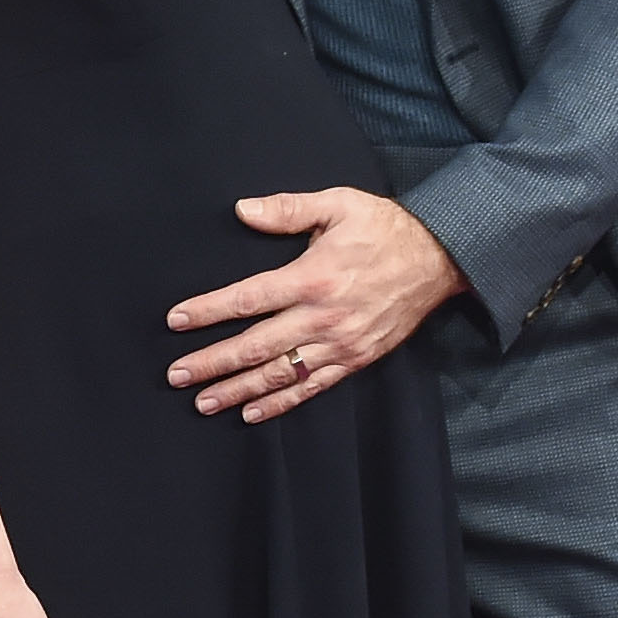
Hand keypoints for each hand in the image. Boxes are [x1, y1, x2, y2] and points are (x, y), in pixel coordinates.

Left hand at [165, 186, 464, 421]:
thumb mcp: (339, 204)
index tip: (176, 320)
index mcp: (312, 277)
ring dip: (238, 390)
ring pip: (279, 373)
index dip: (208, 311)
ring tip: (204, 402)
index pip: (247, 299)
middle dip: (212, 363)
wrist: (441, 259)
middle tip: (177, 376)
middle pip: (255, 346)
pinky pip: (312, 387)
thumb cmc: (385, 228)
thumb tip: (242, 209)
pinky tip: (252, 413)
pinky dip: (281, 403)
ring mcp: (339, 344)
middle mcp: (322, 317)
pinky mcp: (355, 359)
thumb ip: (288, 209)